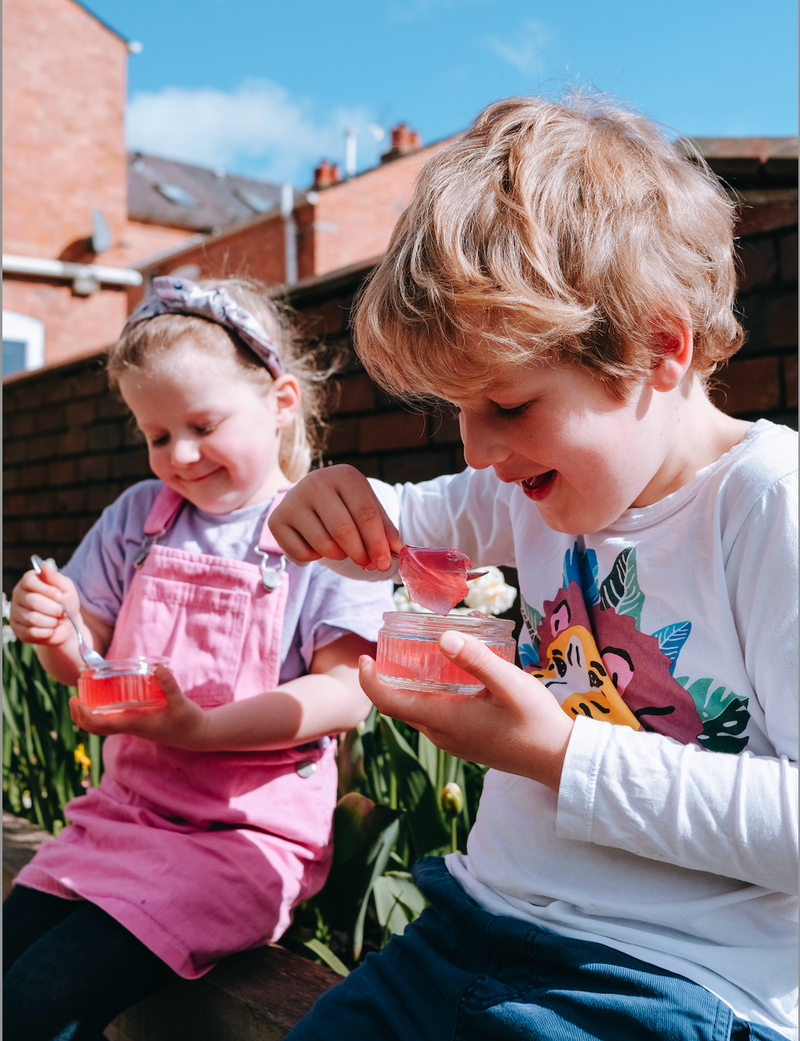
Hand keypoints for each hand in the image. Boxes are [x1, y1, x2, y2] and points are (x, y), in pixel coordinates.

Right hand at [9, 563, 81, 646]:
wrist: (66, 624)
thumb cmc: (65, 602)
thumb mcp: (66, 588)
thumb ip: (55, 578)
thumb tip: (43, 567)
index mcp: (29, 581)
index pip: (30, 582)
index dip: (48, 590)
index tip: (60, 596)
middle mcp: (18, 595)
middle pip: (32, 601)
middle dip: (53, 608)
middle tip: (61, 611)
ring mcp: (15, 612)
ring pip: (32, 618)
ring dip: (51, 621)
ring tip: (57, 620)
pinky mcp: (17, 629)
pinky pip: (31, 632)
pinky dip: (47, 632)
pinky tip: (51, 629)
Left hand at [69, 665, 208, 747]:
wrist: (196, 735)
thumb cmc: (188, 721)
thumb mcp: (181, 703)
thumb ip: (170, 686)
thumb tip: (158, 668)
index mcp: (136, 724)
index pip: (102, 724)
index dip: (85, 715)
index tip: (76, 701)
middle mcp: (131, 727)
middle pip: (96, 728)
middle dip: (80, 716)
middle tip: (72, 698)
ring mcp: (133, 727)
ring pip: (103, 727)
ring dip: (88, 716)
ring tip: (81, 699)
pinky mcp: (138, 723)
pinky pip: (113, 722)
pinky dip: (101, 714)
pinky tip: (103, 700)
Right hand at [269, 465, 401, 571]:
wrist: (314, 498)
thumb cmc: (347, 506)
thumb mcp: (370, 510)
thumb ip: (385, 531)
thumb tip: (398, 552)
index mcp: (344, 475)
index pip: (365, 514)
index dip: (378, 543)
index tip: (384, 563)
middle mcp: (315, 482)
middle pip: (343, 530)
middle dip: (360, 554)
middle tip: (367, 564)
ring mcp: (293, 500)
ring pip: (323, 545)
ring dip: (338, 556)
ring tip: (342, 550)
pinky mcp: (277, 519)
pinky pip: (301, 553)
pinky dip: (314, 559)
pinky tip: (317, 546)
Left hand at [359, 630, 573, 790]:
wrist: (558, 759)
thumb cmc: (535, 720)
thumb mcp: (509, 682)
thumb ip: (476, 658)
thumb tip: (443, 636)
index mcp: (443, 720)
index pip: (389, 703)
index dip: (370, 681)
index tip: (364, 656)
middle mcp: (442, 735)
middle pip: (401, 707)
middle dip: (390, 679)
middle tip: (393, 648)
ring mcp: (454, 743)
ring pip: (419, 713)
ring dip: (411, 689)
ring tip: (420, 658)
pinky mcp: (468, 744)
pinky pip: (436, 720)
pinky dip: (431, 698)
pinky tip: (451, 680)